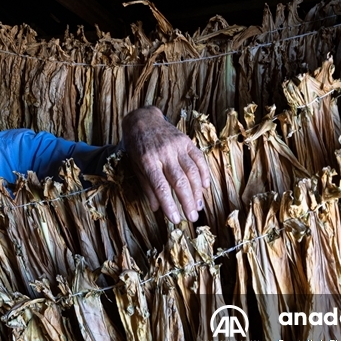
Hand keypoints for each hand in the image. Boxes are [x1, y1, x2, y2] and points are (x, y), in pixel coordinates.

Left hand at [121, 106, 210, 223]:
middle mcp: (163, 153)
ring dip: (197, 191)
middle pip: (179, 181)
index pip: (160, 187)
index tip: (175, 220)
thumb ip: (147, 187)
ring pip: (192, 171)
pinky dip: (204, 173)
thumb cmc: (137, 147)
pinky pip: (198, 158)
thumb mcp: (135, 167)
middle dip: (187, 202)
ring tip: (199, 206)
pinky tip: (205, 187)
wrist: (142, 120)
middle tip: (192, 218)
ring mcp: (176, 146)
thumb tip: (157, 208)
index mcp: (148, 161)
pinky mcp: (186, 141)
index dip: (169, 204)